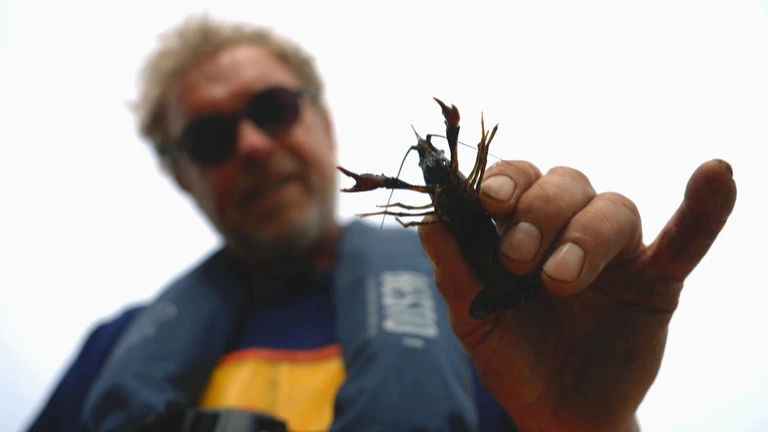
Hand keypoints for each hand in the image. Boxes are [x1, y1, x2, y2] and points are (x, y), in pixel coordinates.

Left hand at [418, 159, 736, 431]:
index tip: (489, 199)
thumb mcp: (474, 318)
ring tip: (560, 280)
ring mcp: (616, 252)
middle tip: (517, 258)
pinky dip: (704, 209)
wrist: (556, 411)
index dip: (505, 179)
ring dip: (585, 236)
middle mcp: (570, 228)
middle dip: (540, 211)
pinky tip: (717, 173)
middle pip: (566, 183)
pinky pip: (687, 239)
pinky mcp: (657, 281)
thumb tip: (430, 219)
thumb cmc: (513, 356)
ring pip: (613, 208)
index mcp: (524, 227)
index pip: (518, 179)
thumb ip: (455, 269)